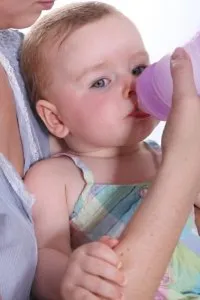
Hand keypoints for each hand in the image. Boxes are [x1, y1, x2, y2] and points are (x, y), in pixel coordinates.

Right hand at [60, 239, 124, 299]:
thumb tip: (115, 241)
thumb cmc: (88, 269)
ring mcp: (71, 276)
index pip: (98, 248)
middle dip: (113, 274)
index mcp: (82, 250)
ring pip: (94, 282)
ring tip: (120, 296)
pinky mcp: (68, 291)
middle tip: (124, 282)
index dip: (112, 256)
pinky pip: (85, 297)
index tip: (120, 265)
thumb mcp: (93, 256)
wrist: (68, 284)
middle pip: (97, 265)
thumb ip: (104, 247)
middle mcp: (75, 260)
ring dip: (110, 290)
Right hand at [161, 48, 199, 180]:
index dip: (199, 67)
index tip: (195, 57)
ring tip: (188, 82)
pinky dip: (193, 102)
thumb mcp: (184, 103)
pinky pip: (197, 113)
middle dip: (196, 78)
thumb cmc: (185, 139)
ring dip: (194, 90)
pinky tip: (186, 101)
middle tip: (191, 68)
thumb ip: (182, 75)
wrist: (180, 173)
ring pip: (198, 103)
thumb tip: (179, 52)